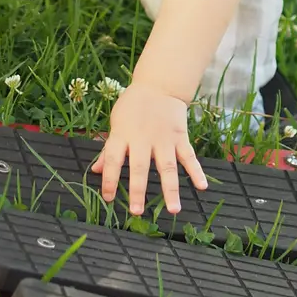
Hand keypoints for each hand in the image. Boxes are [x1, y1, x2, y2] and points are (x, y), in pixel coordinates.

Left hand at [90, 82, 206, 214]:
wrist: (158, 85)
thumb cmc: (133, 106)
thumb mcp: (116, 123)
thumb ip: (108, 149)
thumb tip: (94, 170)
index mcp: (123, 135)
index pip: (112, 159)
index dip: (109, 179)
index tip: (108, 198)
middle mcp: (143, 139)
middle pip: (140, 167)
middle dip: (138, 190)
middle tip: (137, 211)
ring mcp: (164, 140)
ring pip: (168, 167)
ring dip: (171, 189)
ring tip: (174, 209)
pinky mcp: (180, 137)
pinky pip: (189, 157)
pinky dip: (196, 171)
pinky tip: (202, 187)